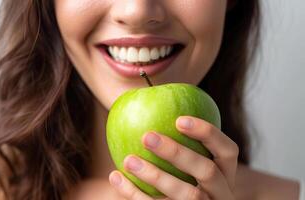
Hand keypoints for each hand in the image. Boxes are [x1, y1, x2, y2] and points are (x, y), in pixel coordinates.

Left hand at [108, 116, 238, 199]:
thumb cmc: (179, 177)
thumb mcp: (188, 162)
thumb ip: (179, 140)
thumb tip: (146, 103)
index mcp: (225, 172)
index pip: (227, 150)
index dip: (207, 133)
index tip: (179, 119)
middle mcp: (220, 193)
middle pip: (206, 171)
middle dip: (177, 152)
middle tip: (147, 136)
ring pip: (186, 195)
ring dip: (155, 176)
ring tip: (128, 160)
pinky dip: (134, 194)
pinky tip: (115, 177)